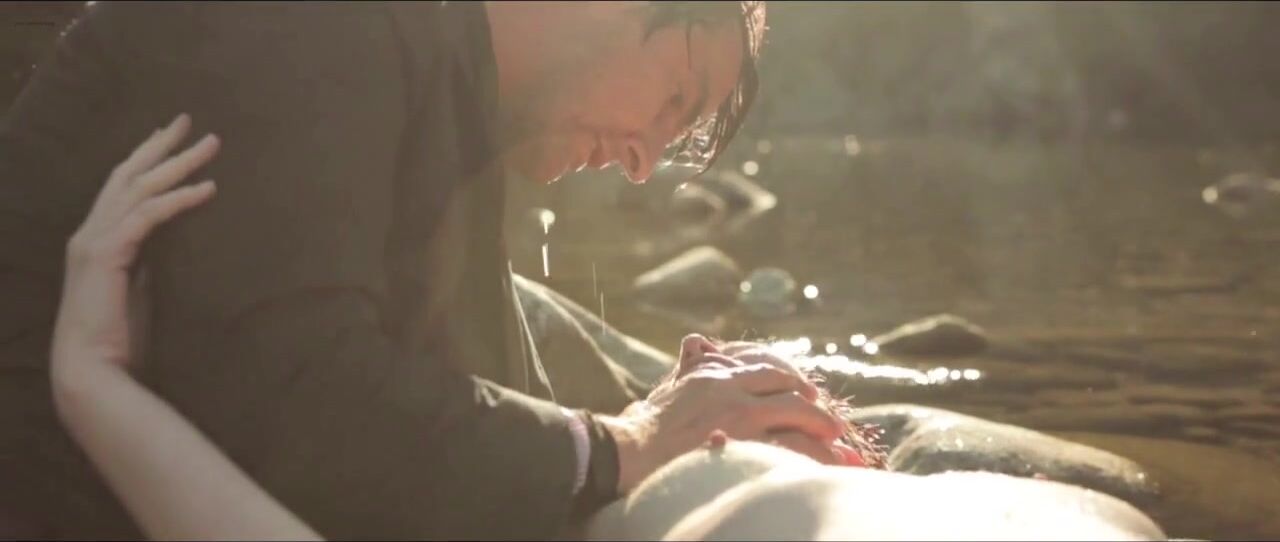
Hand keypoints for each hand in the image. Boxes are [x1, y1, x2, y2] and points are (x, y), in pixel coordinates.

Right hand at [51, 113, 218, 382]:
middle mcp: (89, 233)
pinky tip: (208, 188)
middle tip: (189, 121)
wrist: (91, 371)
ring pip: (139, 188)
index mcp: (96, 239)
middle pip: (127, 175)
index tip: (171, 138)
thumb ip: (144, 261)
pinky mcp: (108, 256)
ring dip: (179, 163)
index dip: (145, 160)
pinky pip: (149, 215)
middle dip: (159, 146)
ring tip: (211, 144)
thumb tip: (166, 246)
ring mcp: (94, 242)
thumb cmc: (116, 339)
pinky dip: (179, 199)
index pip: (120, 187)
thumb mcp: (134, 288)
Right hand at [600, 340, 847, 492]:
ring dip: (822, 425)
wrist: (626, 452)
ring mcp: (737, 412)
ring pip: (796, 412)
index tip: (806, 392)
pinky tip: (828, 460)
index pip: (764, 366)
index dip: (791, 379)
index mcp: (713, 371)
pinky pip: (792, 445)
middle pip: (786, 385)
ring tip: (837, 439)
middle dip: (812, 402)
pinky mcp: (743, 441)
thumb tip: (696, 341)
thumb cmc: (643, 427)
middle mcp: (729, 385)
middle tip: (830, 418)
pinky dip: (815, 453)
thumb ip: (688, 366)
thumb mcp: (667, 387)